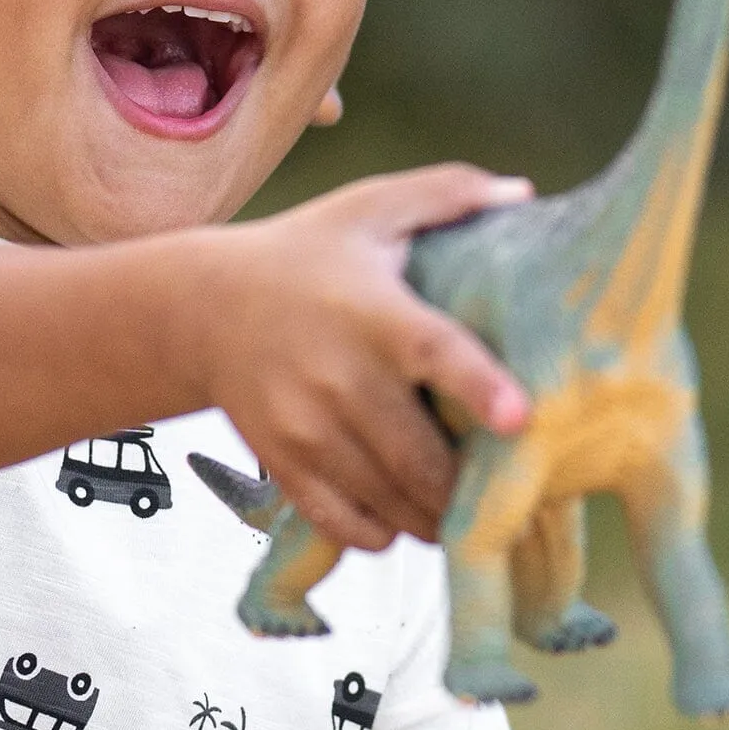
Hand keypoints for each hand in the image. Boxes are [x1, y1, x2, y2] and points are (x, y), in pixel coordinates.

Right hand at [184, 163, 534, 554]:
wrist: (203, 309)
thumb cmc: (307, 255)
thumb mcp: (369, 209)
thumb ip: (447, 194)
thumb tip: (525, 194)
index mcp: (372, 312)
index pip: (433, 352)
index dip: (479, 387)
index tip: (519, 418)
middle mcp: (338, 376)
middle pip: (418, 457)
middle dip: (471, 487)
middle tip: (510, 492)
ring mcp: (305, 429)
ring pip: (389, 501)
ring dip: (436, 517)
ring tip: (466, 512)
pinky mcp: (283, 464)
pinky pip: (344, 524)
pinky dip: (383, 535)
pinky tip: (402, 519)